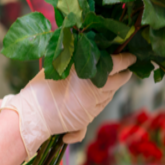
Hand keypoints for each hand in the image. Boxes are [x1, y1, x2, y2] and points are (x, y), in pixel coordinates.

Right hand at [0, 53, 135, 155]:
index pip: (115, 64)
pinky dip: (100, 102)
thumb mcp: (58, 65)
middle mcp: (95, 92)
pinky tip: (94, 99)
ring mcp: (92, 107)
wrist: (32, 115)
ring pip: (110, 96)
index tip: (132, 56)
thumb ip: (74, 57)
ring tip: (109, 81)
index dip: (126, 59)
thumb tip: (85, 45)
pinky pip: (100, 109)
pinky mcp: (87, 120)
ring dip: (112, 88)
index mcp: (88, 75)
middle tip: (126, 69)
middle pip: (118, 82)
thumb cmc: (41, 86)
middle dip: (124, 75)